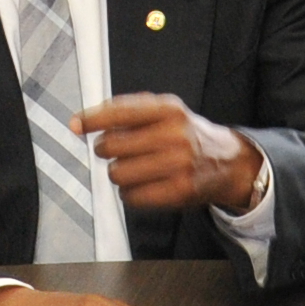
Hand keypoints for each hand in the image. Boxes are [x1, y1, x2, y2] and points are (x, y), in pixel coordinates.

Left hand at [74, 94, 262, 215]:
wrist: (227, 161)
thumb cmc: (188, 135)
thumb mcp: (166, 111)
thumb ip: (128, 111)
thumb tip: (83, 122)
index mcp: (168, 109)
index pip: (119, 112)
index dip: (92, 119)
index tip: (77, 124)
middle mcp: (174, 134)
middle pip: (112, 145)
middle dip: (105, 150)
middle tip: (114, 151)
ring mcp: (178, 164)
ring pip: (118, 173)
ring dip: (118, 173)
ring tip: (133, 169)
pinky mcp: (178, 191)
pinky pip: (131, 196)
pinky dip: (129, 193)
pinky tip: (141, 185)